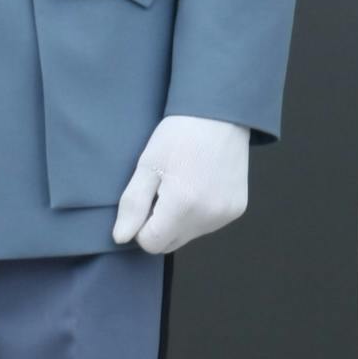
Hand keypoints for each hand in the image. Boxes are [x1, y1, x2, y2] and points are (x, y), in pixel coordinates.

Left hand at [112, 114, 250, 253]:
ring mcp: (225, 215)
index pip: (150, 243)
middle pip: (169, 244)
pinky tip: (199, 185)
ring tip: (182, 184)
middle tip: (161, 190)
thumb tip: (121, 238)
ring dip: (178, 220)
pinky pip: (207, 225)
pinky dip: (198, 213)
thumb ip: (132, 204)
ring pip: (188, 236)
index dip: (141, 226)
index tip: (146, 199)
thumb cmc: (180, 135)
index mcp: (182, 205)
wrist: (219, 115)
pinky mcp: (236, 210)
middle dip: (159, 225)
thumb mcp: (146, 165)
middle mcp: (207, 217)